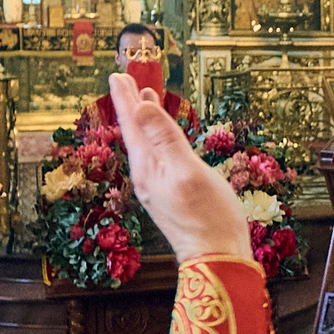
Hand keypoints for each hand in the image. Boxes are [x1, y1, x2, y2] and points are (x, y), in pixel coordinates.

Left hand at [110, 73, 249, 260]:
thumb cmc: (209, 216)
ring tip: (143, 99)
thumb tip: (140, 105)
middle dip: (130, 105)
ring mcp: (156, 188)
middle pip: (135, 132)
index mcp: (148, 166)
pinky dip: (156, 139)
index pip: (132, 123)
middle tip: (124, 80)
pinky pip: (156, 158)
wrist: (217, 258)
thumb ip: (165, 138)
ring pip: (145, 145)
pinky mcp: (168, 196)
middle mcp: (146, 176)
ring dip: (143, 120)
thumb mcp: (188, 171)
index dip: (125, 98)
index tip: (117, 75)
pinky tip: (163, 138)